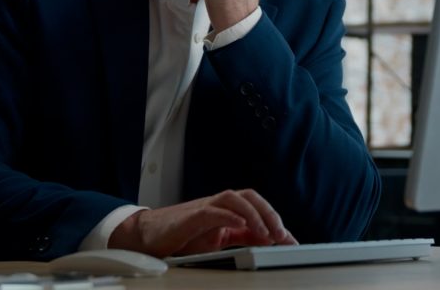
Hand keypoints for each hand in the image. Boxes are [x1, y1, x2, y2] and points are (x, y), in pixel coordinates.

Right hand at [107, 189, 296, 257]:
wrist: (148, 237)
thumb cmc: (181, 237)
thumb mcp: (218, 241)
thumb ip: (242, 238)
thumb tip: (268, 242)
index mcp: (227, 211)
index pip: (257, 209)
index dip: (275, 222)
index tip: (291, 241)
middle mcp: (218, 205)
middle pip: (250, 197)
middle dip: (270, 214)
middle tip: (283, 235)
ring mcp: (205, 208)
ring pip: (235, 198)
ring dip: (254, 214)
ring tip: (267, 233)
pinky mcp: (191, 217)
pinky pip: (213, 211)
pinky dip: (230, 216)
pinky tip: (241, 225)